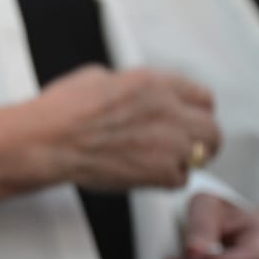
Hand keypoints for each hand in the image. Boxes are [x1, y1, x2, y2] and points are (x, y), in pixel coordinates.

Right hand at [30, 66, 217, 190]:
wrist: (47, 141)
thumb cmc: (61, 110)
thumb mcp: (96, 77)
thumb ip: (128, 84)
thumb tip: (133, 93)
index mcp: (155, 83)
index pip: (202, 97)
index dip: (197, 110)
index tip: (192, 118)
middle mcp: (169, 111)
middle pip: (212, 130)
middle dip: (202, 139)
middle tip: (189, 146)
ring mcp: (168, 144)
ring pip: (200, 158)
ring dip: (185, 161)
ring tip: (164, 162)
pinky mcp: (159, 172)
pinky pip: (180, 180)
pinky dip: (167, 180)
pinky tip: (147, 174)